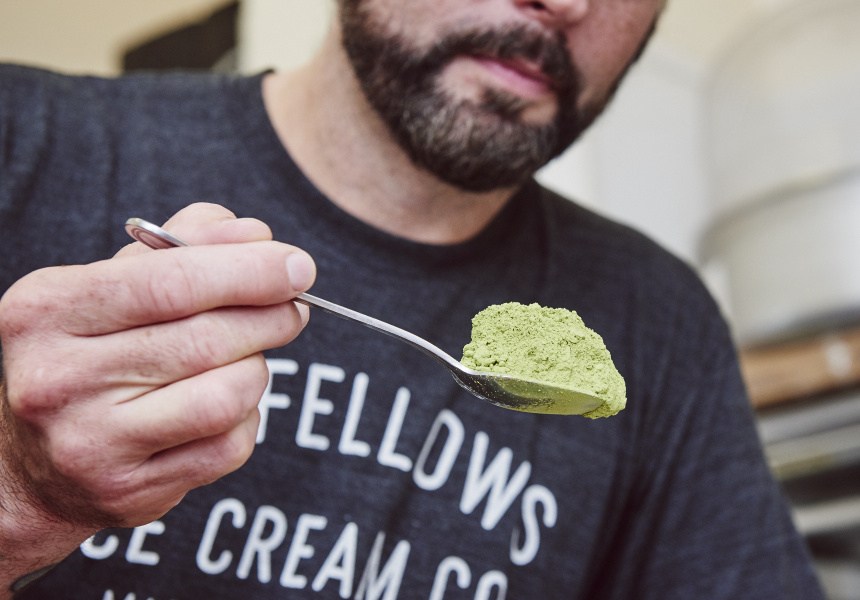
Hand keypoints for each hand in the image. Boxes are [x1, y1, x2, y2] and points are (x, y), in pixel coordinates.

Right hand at [0, 203, 315, 593]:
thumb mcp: (115, 284)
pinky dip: (247, 418)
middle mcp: (58, 378)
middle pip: (206, 339)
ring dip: (257, 370)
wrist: (33, 464)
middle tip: (292, 308)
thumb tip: (256, 235)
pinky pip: (229, 446)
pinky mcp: (129, 490)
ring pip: (226, 395)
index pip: (172, 282)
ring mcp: (91, 442)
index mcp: (48, 309)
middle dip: (270, 317)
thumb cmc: (91, 353)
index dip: (250, 271)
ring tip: (246, 358)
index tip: (298, 266)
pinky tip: (227, 405)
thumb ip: (183, 247)